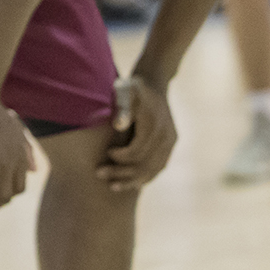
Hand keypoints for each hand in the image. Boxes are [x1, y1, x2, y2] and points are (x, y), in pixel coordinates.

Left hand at [97, 75, 176, 191]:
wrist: (154, 83)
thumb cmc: (132, 87)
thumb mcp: (124, 90)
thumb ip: (122, 107)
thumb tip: (118, 125)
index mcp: (154, 125)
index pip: (137, 151)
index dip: (120, 157)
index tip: (105, 155)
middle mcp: (166, 136)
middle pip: (145, 164)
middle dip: (122, 173)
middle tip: (99, 174)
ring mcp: (170, 141)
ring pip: (154, 169)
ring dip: (133, 180)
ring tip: (113, 186)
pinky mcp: (170, 144)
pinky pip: (159, 165)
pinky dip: (145, 176)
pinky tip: (131, 184)